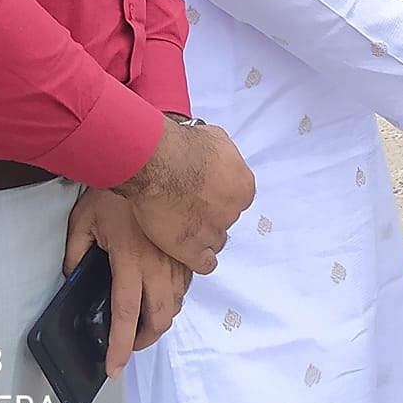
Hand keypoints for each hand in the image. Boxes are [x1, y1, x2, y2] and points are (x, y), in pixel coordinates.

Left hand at [63, 188, 193, 376]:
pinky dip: (174, 292)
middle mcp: (158, 264)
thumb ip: (75, 252)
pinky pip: (187, 280)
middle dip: (145, 338)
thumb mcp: (83, 220)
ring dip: (161, 315)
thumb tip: (72, 274)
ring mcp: (177, 255)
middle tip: (129, 341)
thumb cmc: (113, 189)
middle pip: (160, 318)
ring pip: (176, 302)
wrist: (149, 158)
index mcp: (130, 261)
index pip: (124, 315)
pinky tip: (161, 286)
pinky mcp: (187, 245)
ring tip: (143, 315)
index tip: (113, 368)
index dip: (119, 346)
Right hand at [113, 118, 254, 275]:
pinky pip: (204, 264)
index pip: (237, 198)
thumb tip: (218, 156)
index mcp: (243, 186)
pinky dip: (199, 260)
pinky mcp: (192, 249)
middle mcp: (233, 211)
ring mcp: (213, 232)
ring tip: (185, 228)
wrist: (159, 163)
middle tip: (190, 206)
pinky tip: (189, 254)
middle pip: (226, 218)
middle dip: (210, 214)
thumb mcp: (215, 138)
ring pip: (216, 241)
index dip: (221, 195)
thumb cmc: (183, 145)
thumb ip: (222, 155)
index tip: (207, 193)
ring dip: (203, 236)